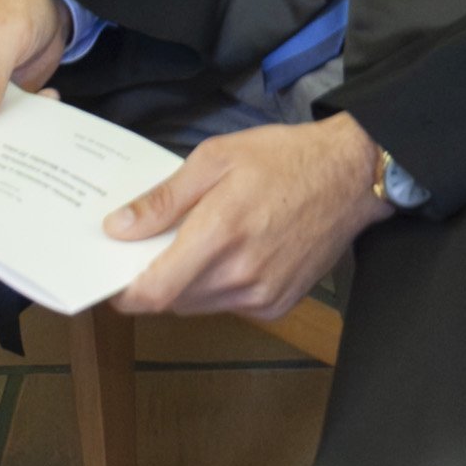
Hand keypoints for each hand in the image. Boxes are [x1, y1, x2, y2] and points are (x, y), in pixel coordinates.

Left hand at [108, 116, 393, 321]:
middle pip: (172, 301)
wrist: (350, 175)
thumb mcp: (215, 158)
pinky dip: (219, 287)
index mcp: (220, 234)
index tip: (114, 278)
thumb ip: (163, 199)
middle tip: (159, 246)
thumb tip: (119, 228)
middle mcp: (241, 274)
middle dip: (156, 279)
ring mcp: (263, 294)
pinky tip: (235, 253)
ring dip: (187, 284)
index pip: (154, 293)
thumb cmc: (284, 159)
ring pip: (200, 306)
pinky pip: (230, 306)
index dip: (125, 294)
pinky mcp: (280, 304)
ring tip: (201, 243)